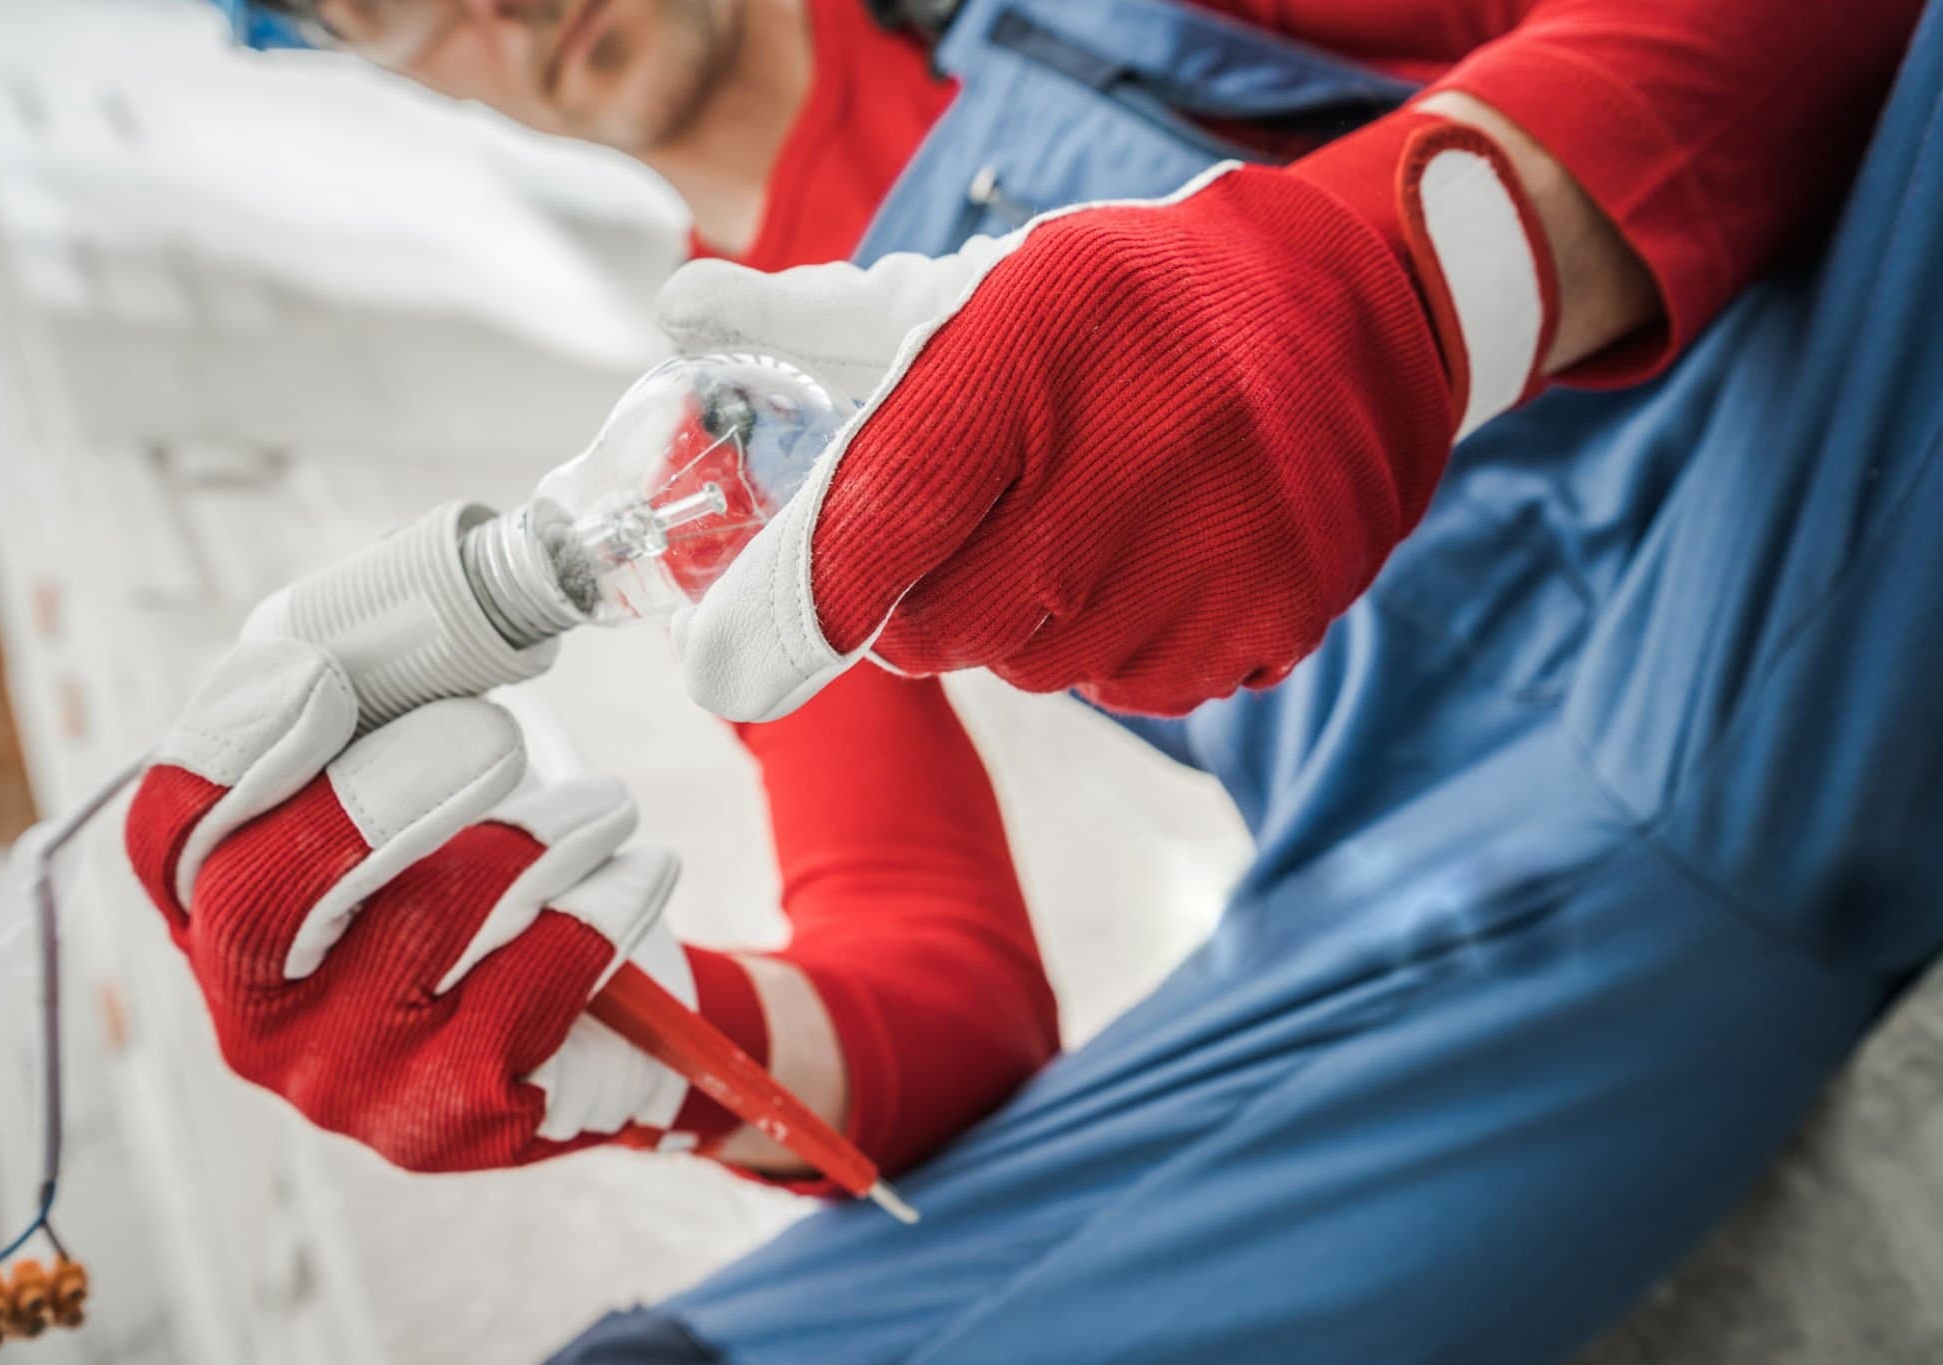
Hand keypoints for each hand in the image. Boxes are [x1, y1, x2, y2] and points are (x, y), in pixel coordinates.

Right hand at [124, 639, 695, 1170]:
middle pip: (267, 893)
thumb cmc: (483, 874)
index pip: (168, 834)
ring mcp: (347, 1078)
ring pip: (423, 932)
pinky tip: (640, 868)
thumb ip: (382, 699)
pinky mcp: (453, 1116)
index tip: (322, 670)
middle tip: (497, 734)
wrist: (602, 1017)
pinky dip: (602, 907)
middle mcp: (255, 1009)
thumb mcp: (417, 783)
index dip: (231, 744)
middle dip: (385, 792)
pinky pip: (532, 990)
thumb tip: (406, 597)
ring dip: (536, 839)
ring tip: (605, 806)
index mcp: (217, 909)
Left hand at [661, 112, 1554, 720]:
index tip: (721, 669)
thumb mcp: (988, 282)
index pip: (875, 520)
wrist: (1354, 316)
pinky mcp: (1271, 618)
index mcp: (1028, 353)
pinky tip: (1156, 560)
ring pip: (1033, 667)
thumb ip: (826, 321)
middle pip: (938, 627)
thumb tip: (682, 306)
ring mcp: (1207, 553)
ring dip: (1026, 621)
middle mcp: (1121, 460)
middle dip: (918, 602)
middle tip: (973, 525)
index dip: (787, 608)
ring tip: (1088, 523)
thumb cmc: (1134, 305)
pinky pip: (1132, 689)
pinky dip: (1118, 647)